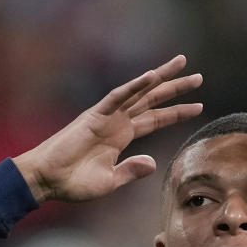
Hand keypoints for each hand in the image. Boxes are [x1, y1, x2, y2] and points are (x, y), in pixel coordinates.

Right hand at [15, 55, 202, 203]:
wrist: (47, 180)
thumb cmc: (74, 183)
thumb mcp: (110, 181)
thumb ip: (132, 171)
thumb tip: (153, 163)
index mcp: (122, 136)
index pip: (156, 119)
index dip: (177, 112)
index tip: (199, 106)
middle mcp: (117, 122)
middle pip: (153, 100)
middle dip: (176, 88)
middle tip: (199, 77)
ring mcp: (107, 117)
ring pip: (139, 92)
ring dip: (161, 78)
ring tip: (182, 64)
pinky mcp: (94, 116)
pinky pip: (117, 97)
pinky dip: (134, 86)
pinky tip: (151, 77)